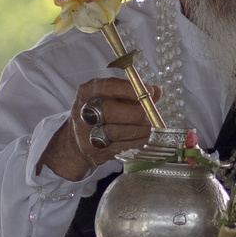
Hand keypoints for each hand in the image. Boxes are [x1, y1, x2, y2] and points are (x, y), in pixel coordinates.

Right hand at [38, 77, 159, 181]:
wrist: (78, 139)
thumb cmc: (101, 112)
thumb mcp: (112, 96)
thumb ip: (133, 92)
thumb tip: (157, 91)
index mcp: (86, 92)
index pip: (108, 86)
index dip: (131, 89)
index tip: (149, 91)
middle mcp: (83, 111)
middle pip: (110, 110)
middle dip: (136, 112)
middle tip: (151, 114)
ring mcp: (87, 133)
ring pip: (117, 131)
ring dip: (140, 129)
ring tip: (152, 126)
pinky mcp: (95, 151)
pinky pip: (121, 147)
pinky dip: (138, 142)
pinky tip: (146, 137)